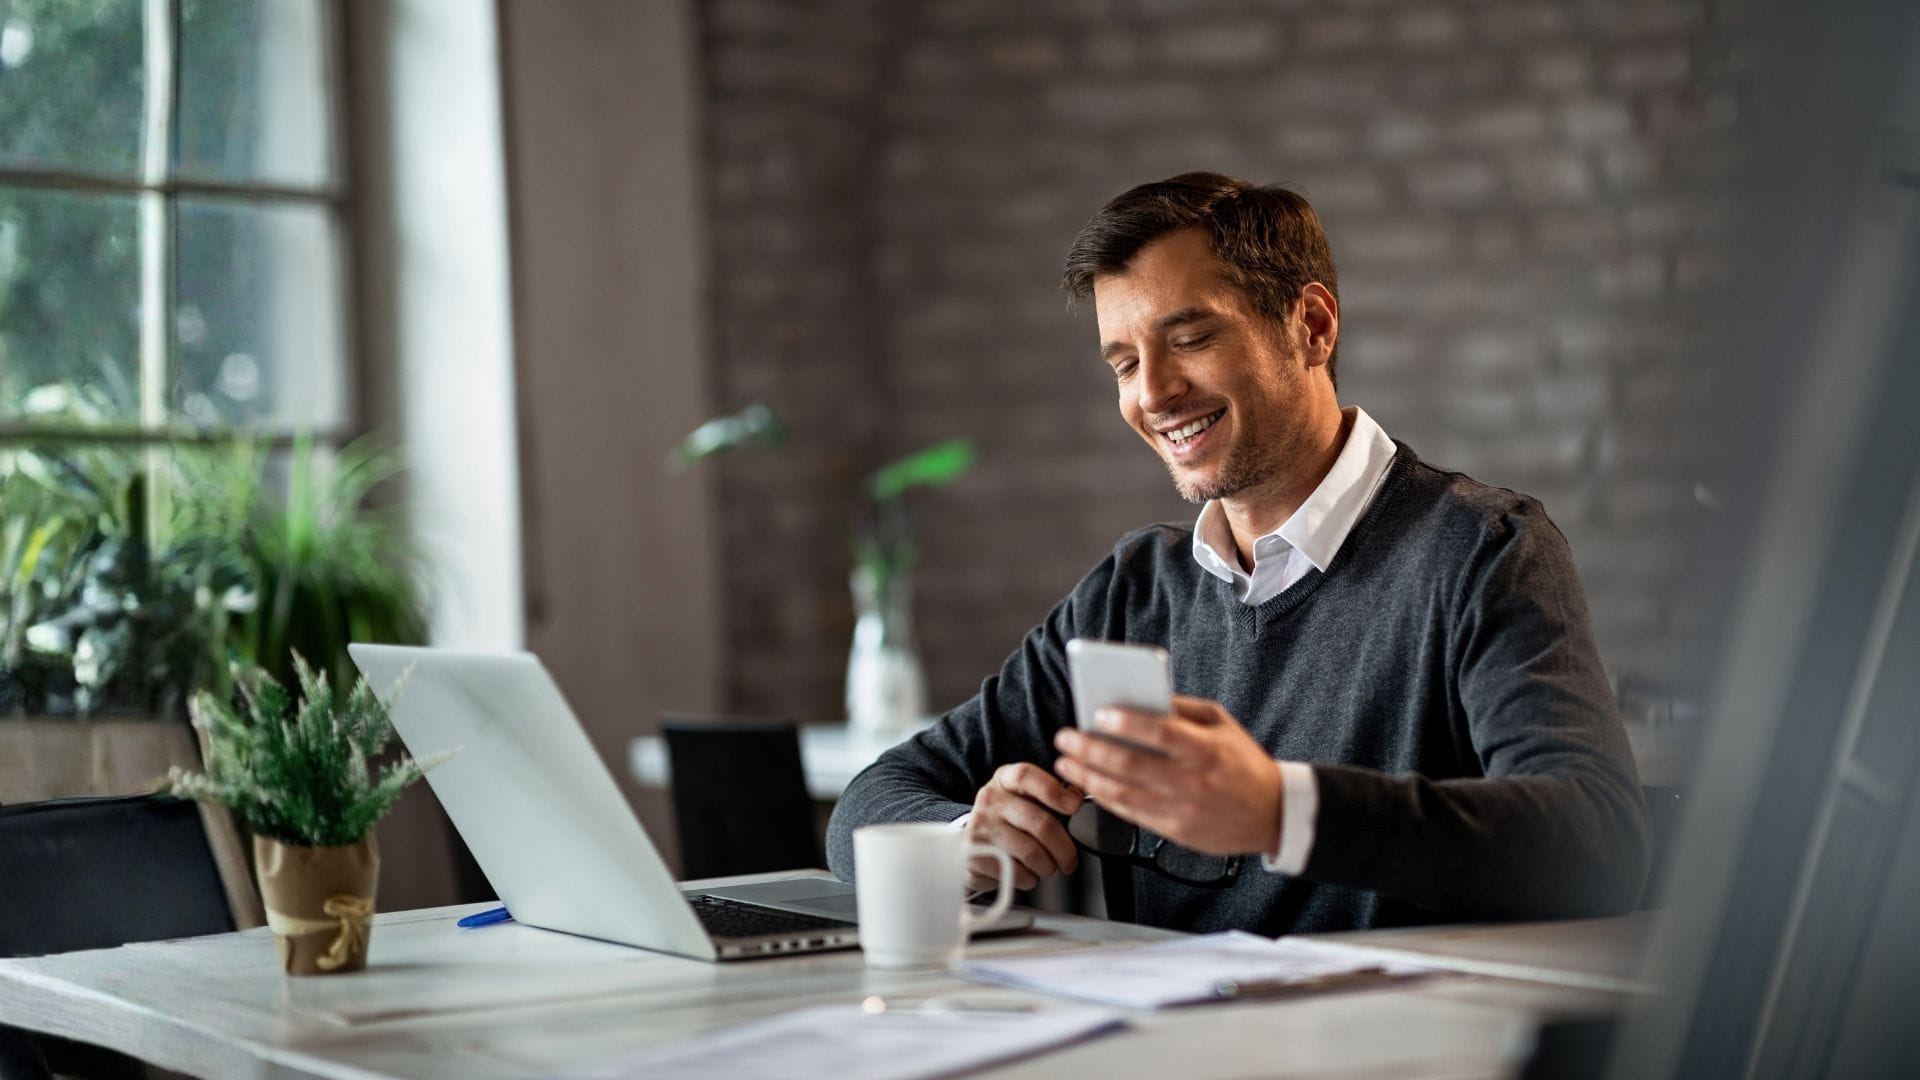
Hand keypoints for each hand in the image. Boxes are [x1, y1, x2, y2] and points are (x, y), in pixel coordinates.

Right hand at [963, 763, 1084, 891]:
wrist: (972, 844)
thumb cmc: (1008, 821)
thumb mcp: (1025, 798)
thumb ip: (1051, 796)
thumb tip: (1077, 798)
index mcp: (1005, 780)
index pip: (1027, 776)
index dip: (1053, 791)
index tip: (1074, 806)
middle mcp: (990, 799)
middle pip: (1040, 823)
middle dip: (1064, 848)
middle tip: (1069, 860)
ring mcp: (981, 827)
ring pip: (1031, 852)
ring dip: (1047, 866)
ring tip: (1047, 867)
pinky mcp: (974, 855)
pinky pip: (1016, 872)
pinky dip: (1030, 879)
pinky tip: (1027, 873)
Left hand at [1051, 695, 1282, 856]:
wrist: (1272, 814)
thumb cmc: (1244, 763)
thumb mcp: (1223, 724)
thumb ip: (1183, 709)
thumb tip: (1141, 696)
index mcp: (1206, 749)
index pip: (1160, 733)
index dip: (1127, 723)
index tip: (1098, 713)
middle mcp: (1193, 781)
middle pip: (1131, 764)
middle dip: (1091, 749)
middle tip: (1067, 737)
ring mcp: (1182, 810)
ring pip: (1123, 794)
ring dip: (1088, 776)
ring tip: (1067, 762)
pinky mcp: (1175, 832)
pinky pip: (1131, 814)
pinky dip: (1105, 798)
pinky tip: (1089, 784)